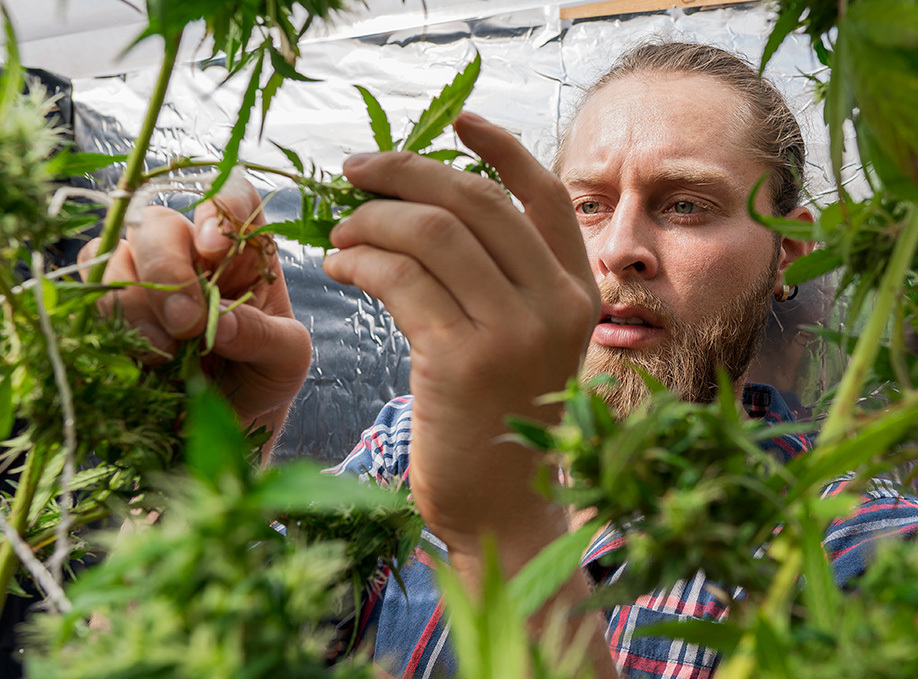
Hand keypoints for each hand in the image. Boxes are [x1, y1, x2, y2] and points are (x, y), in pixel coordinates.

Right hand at [79, 177, 311, 441]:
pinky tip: (142, 357)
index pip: (230, 197)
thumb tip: (221, 325)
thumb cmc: (264, 374)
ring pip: (116, 256)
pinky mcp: (111, 305)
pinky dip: (110, 322)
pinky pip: (89, 289)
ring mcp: (144, 275)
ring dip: (136, 305)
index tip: (214, 249)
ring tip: (168, 354)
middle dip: (165, 270)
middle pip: (156, 222)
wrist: (229, 417)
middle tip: (186, 325)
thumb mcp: (287, 358)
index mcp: (243, 250)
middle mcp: (190, 251)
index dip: (217, 209)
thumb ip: (264, 335)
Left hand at [323, 113, 599, 559]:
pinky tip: (340, 267)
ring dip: (371, 220)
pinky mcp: (463, 362)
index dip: (499, 147)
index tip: (456, 119)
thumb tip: (425, 203)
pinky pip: (400, 279)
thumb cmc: (499, 421)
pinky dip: (360, 261)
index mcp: (578, 292)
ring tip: (340, 236)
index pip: (542, 196)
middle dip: (406, 172)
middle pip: (475, 201)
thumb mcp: (521, 342)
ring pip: (432, 232)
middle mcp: (557, 304)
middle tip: (355, 172)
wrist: (501, 507)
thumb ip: (498, 279)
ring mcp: (515, 333)